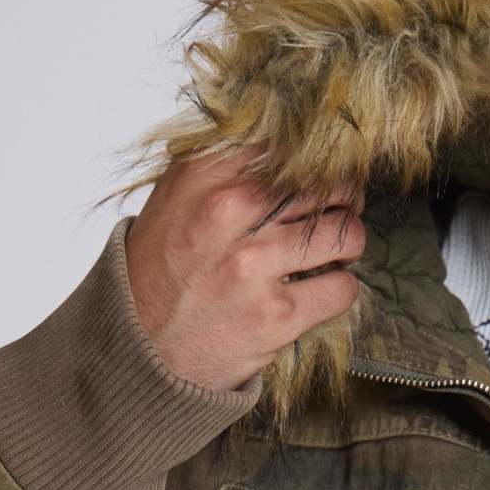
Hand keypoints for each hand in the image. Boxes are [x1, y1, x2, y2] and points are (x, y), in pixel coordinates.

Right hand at [124, 145, 366, 391]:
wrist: (140, 347)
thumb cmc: (163, 271)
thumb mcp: (176, 197)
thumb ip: (224, 166)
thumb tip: (285, 142)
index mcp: (204, 175)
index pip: (289, 147)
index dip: (319, 163)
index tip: (324, 176)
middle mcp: (228, 212)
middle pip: (326, 186)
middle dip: (345, 200)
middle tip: (343, 212)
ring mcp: (253, 265)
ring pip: (345, 235)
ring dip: (349, 244)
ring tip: (336, 252)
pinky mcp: (276, 315)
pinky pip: (343, 288)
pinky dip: (341, 288)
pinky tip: (322, 288)